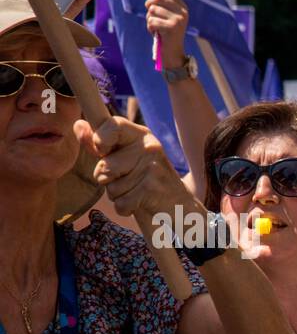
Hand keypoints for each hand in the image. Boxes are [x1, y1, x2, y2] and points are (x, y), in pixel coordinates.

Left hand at [74, 114, 190, 217]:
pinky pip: (120, 203)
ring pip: (111, 188)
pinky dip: (125, 209)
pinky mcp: (152, 188)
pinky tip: (140, 204)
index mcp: (140, 135)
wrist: (181, 206)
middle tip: (127, 180)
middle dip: (107, 180)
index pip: (112, 125)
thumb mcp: (125, 157)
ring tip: (136, 192)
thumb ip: (100, 143)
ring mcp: (152, 168)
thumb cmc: (146, 179)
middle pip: (104, 166)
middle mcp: (149, 147)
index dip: (99, 139)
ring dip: (118, 196)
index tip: (100, 149)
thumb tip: (78, 124)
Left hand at [144, 0, 188, 69]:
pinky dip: (149, 27)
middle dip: (149, 3)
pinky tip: (155, 32)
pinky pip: (152, 20)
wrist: (173, 54)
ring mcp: (179, 20)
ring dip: (149, 18)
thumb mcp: (166, 16)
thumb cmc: (166, 33)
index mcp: (182, 7)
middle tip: (149, 11)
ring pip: (154, 9)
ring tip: (155, 26)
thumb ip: (161, 3)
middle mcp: (183, 12)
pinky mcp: (172, 28)